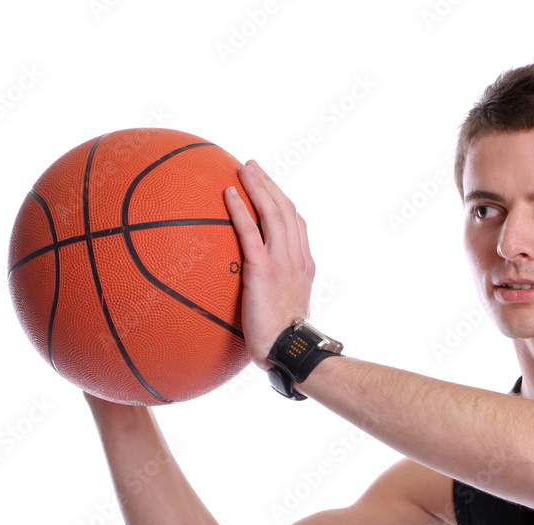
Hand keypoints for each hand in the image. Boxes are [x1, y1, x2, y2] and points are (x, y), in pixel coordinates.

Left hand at [225, 160, 314, 368]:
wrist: (287, 349)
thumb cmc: (281, 338)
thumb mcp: (284, 308)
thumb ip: (274, 289)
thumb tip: (252, 287)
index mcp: (304, 265)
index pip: (297, 224)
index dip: (283, 202)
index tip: (269, 189)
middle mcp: (297, 258)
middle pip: (287, 210)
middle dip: (269, 184)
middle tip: (252, 166)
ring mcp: (283, 262)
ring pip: (274, 213)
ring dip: (258, 186)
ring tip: (243, 168)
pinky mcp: (264, 270)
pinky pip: (251, 232)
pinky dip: (241, 210)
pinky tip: (229, 193)